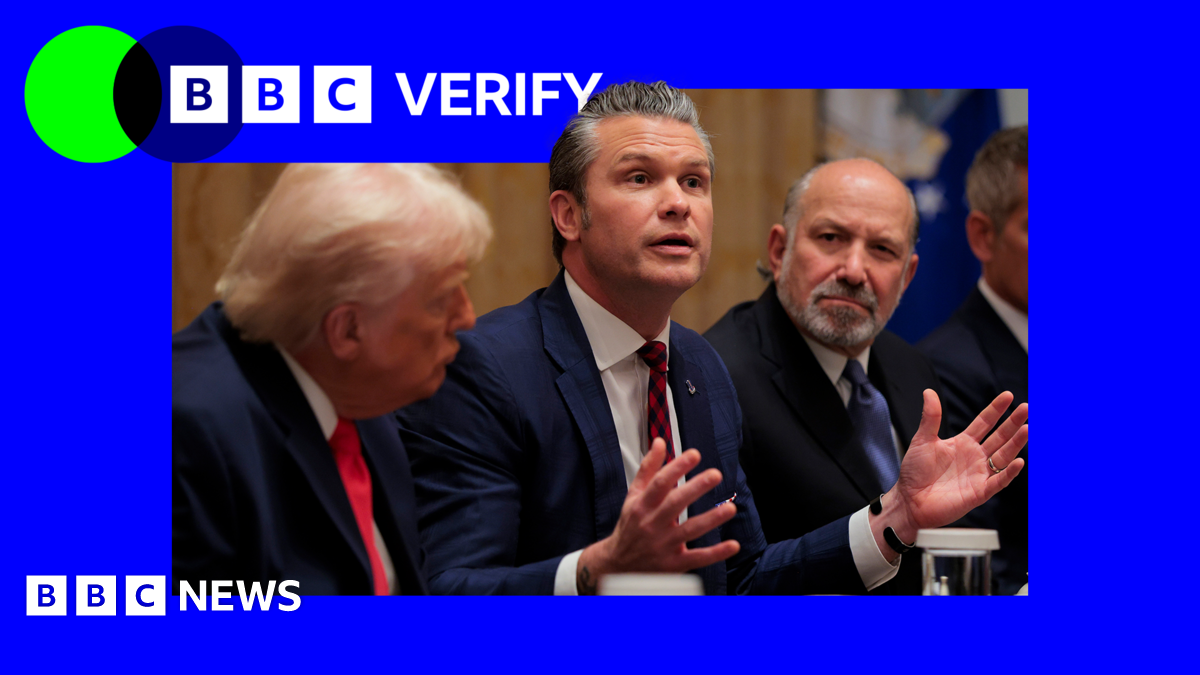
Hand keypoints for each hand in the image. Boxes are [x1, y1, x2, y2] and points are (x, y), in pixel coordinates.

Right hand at [575, 438, 740, 593]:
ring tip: (730, 508)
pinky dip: (716, 553)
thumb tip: (660, 442)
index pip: (659, 483)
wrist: (617, 565)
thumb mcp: (633, 496)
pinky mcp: (673, 564)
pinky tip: (733, 545)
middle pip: (675, 504)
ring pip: (689, 530)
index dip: (676, 468)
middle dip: (696, 488)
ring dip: (711, 519)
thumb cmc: (630, 526)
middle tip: (715, 474)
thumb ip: (648, 469)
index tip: (694, 455)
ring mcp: (663, 545)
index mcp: (642, 505)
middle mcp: (652, 524)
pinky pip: (697, 558)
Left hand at [874, 390, 1027, 554]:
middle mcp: (975, 457)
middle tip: (1026, 407)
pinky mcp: (979, 492)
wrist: (909, 501)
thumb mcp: (922, 440)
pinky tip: (1019, 461)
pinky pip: (998, 481)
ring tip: (1027, 428)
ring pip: (1004, 456)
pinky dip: (1009, 472)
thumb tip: (929, 392)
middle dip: (1013, 423)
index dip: (996, 410)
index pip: (984, 423)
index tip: (1008, 396)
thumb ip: (930, 417)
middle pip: (999, 437)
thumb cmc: (914, 472)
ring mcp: (979, 474)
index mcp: (963, 443)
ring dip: (1016, 443)